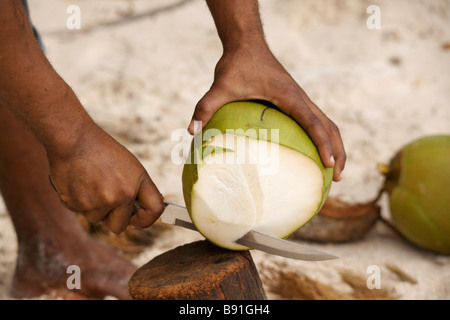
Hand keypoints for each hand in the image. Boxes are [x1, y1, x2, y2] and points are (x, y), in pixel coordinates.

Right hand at [47, 123, 163, 232]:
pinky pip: (81, 213)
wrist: (73, 140)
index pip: (155, 210)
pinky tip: (79, 183)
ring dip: (94, 208)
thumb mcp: (130, 166)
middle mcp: (121, 195)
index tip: (137, 218)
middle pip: (119, 226)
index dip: (146, 218)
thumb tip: (138, 211)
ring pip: (97, 219)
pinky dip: (80, 202)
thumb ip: (136, 189)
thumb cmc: (102, 151)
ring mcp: (99, 202)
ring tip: (90, 183)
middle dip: (113, 218)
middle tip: (105, 201)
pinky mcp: (78, 204)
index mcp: (137, 183)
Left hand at [189, 45, 345, 181]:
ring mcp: (300, 98)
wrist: (247, 43)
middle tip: (338, 178)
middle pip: (330, 126)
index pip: (313, 122)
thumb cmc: (237, 63)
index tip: (330, 165)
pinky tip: (313, 152)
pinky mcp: (295, 100)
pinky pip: (315, 120)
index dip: (324, 144)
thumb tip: (192, 131)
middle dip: (338, 151)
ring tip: (333, 170)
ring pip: (327, 123)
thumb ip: (206, 106)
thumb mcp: (221, 85)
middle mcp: (300, 97)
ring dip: (334, 145)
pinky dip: (322, 137)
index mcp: (289, 96)